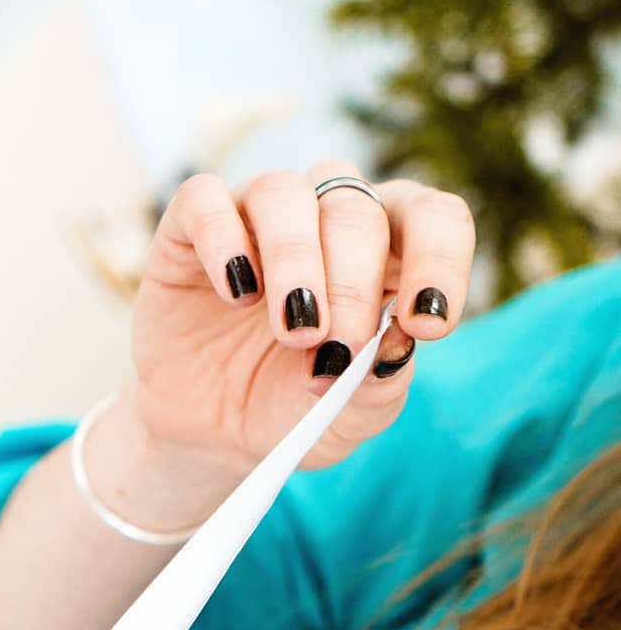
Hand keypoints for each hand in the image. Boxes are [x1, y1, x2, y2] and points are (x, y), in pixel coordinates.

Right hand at [119, 160, 474, 523]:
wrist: (212, 437)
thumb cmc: (293, 412)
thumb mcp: (347, 418)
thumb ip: (378, 383)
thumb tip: (394, 339)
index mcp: (385, 254)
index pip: (432, 218)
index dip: (440, 258)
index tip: (427, 324)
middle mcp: (325, 220)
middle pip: (356, 208)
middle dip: (353, 284)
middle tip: (335, 348)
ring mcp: (256, 220)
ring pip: (284, 192)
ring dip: (295, 259)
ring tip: (291, 329)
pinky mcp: (189, 232)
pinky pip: (204, 198)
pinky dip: (223, 238)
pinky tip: (236, 291)